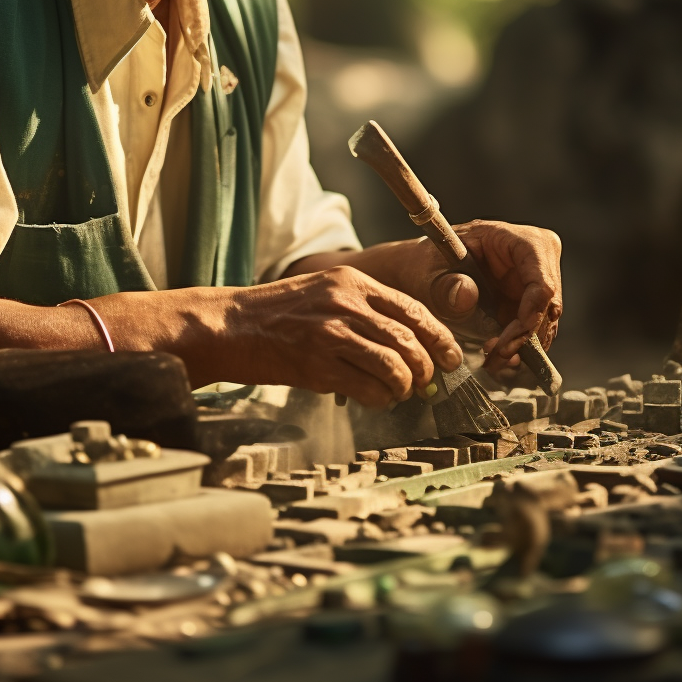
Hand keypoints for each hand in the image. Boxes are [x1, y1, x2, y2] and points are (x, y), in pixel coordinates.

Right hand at [228, 266, 462, 408]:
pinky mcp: (318, 365)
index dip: (440, 337)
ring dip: (405, 386)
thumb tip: (407, 341)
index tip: (451, 357)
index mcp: (352, 282)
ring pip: (395, 365)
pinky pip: (368, 388)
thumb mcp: (324, 292)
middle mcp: (346, 304)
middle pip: (409, 340)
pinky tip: (375, 400)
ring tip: (399, 392)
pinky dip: (380, 399)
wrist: (230, 326)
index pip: (413, 309)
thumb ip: (364, 308)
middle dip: (427, 367)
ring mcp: (332, 334)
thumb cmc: (277, 312)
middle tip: (427, 381)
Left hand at [304, 222, 561, 370]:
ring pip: (544, 323)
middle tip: (496, 357)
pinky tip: (496, 358)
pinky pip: (534, 332)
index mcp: (515, 239)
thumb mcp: (428, 273)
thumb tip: (466, 294)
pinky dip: (517, 349)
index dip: (531, 314)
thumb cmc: (426, 265)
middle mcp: (535, 259)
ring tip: (491, 360)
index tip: (507, 340)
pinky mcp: (529, 304)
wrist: (423, 275)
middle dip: (524, 337)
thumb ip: (444, 285)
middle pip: (548, 306)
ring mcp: (534, 282)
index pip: (541, 280)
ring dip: (520, 347)